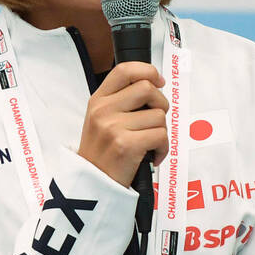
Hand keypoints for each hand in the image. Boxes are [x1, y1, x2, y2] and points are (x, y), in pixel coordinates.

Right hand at [77, 62, 168, 188]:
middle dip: (161, 104)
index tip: (158, 82)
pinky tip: (152, 155)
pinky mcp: (127, 145)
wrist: (92, 185)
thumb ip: (120, 101)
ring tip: (148, 143)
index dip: (148, 71)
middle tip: (154, 120)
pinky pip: (161, 136)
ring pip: (158, 116)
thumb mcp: (100, 120)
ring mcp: (114, 127)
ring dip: (161, 131)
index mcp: (97, 100)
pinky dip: (163, 148)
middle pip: (147, 89)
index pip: (125, 70)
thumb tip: (154, 85)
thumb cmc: (101, 154)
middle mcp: (103, 111)